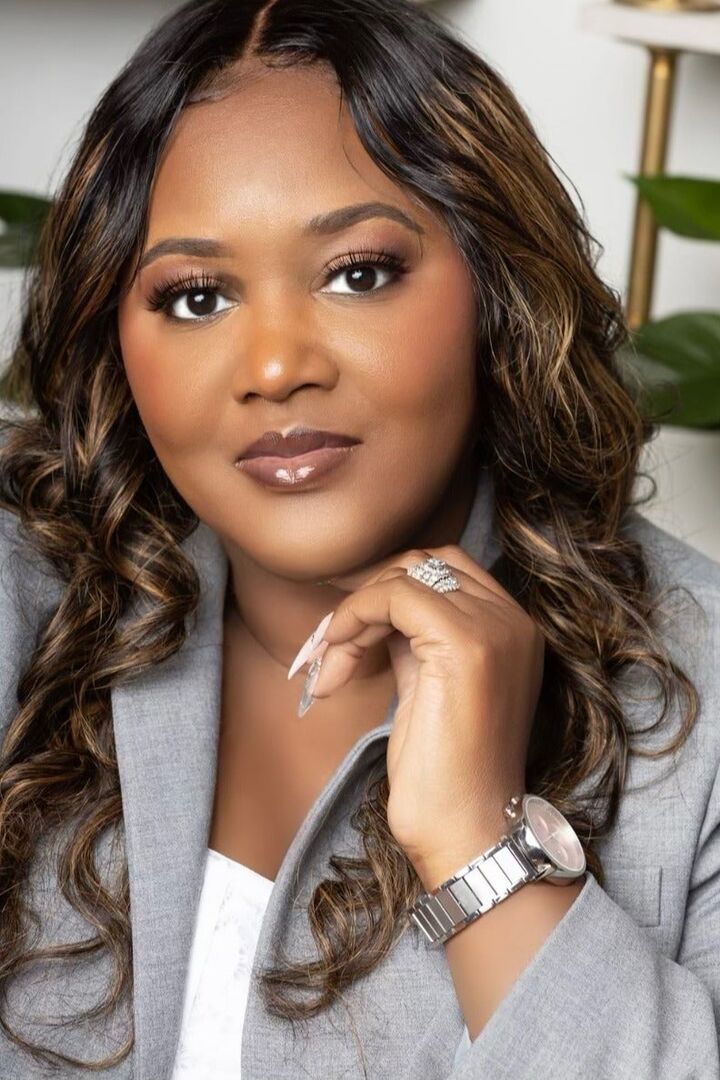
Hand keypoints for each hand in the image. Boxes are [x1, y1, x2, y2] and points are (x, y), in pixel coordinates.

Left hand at [293, 545, 545, 889]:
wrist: (467, 832)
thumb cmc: (445, 775)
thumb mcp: (429, 688)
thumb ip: (415, 643)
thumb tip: (375, 612)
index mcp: (512, 631)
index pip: (444, 572)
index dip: (386, 591)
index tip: (345, 631)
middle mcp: (513, 621)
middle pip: (424, 564)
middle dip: (368, 597)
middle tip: (331, 647)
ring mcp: (494, 628)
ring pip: (405, 576)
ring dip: (354, 614)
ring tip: (331, 666)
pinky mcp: (465, 644)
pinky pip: (393, 596)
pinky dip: (354, 618)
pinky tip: (335, 659)